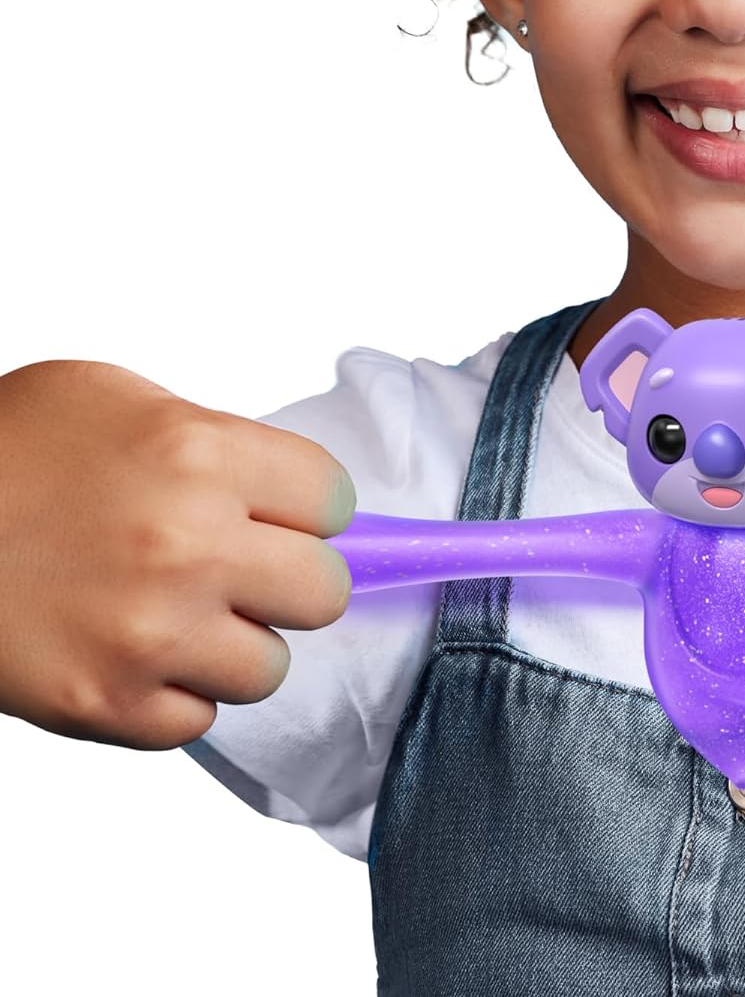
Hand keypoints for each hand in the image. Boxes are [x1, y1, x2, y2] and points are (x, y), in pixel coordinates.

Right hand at [0, 360, 355, 749]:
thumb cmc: (7, 454)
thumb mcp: (119, 401)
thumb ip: (216, 440)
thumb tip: (286, 492)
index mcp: (202, 455)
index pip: (335, 500)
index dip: (310, 508)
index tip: (285, 513)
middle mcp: (189, 545)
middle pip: (324, 591)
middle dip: (291, 580)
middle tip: (245, 569)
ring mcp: (150, 633)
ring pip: (269, 667)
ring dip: (235, 645)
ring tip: (181, 613)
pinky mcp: (106, 705)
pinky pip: (197, 720)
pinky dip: (174, 694)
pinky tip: (138, 652)